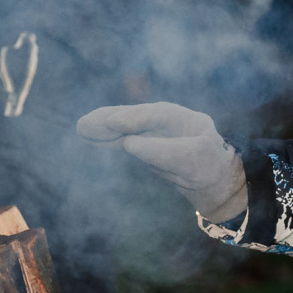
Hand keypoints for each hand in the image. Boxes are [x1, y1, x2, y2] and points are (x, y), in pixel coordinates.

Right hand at [76, 102, 247, 221]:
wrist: (211, 177)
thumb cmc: (208, 165)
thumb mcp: (195, 160)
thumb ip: (166, 152)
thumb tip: (129, 143)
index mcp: (184, 119)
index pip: (158, 115)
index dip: (135, 119)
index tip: (114, 123)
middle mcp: (165, 121)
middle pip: (135, 116)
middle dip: (111, 119)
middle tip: (86, 123)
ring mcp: (152, 131)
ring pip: (124, 127)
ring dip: (102, 128)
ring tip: (81, 128)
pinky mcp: (142, 144)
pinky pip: (120, 139)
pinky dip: (105, 140)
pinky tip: (87, 136)